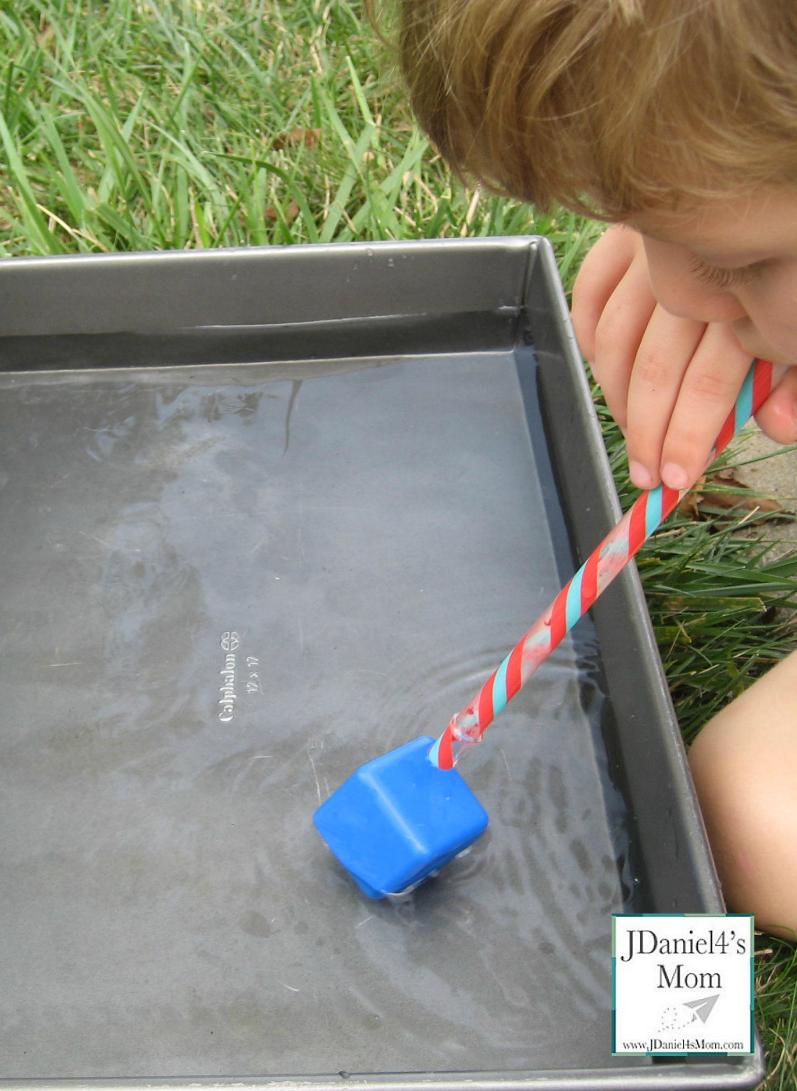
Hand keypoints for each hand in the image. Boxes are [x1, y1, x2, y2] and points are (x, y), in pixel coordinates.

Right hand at [571, 224, 796, 489]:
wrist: (770, 210)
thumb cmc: (782, 277)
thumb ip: (795, 383)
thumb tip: (779, 428)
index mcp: (747, 300)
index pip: (708, 384)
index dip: (687, 438)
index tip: (675, 477)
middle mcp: (694, 274)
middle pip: (656, 369)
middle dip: (646, 432)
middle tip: (645, 472)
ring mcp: (652, 252)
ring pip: (613, 339)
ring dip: (614, 396)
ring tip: (630, 428)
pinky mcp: (623, 237)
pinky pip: (589, 292)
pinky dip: (588, 336)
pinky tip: (603, 369)